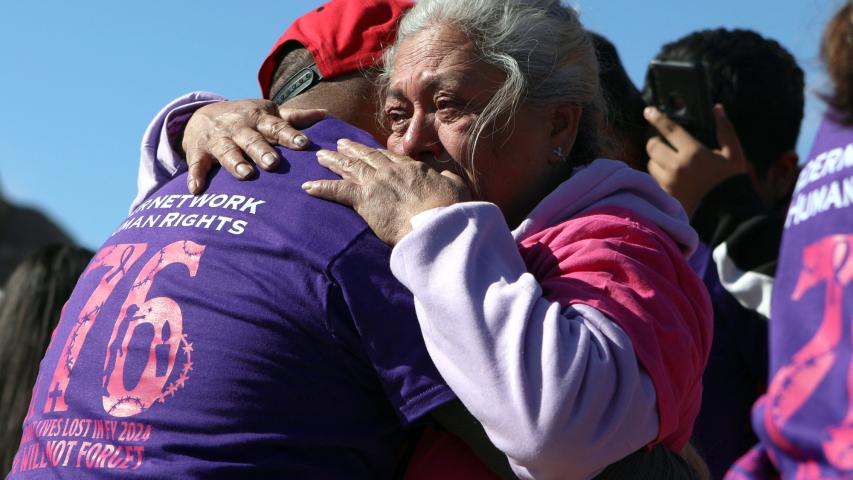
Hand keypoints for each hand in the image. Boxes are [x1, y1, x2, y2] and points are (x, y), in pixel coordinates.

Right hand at [182, 99, 326, 192]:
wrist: (201, 114)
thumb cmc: (245, 119)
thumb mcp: (267, 113)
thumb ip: (293, 118)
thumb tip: (324, 114)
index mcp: (259, 118)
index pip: (277, 127)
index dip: (290, 135)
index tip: (304, 144)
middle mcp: (239, 128)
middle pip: (253, 140)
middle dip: (262, 150)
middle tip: (273, 163)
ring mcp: (218, 140)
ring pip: (228, 151)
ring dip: (235, 162)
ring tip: (246, 175)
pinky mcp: (199, 152)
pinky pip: (197, 165)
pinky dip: (196, 176)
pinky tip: (196, 189)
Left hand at [302, 139, 470, 244]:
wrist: (438, 223)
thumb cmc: (450, 209)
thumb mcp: (456, 188)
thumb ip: (448, 179)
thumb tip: (447, 177)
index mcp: (411, 167)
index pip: (389, 157)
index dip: (376, 153)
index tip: (368, 150)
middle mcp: (390, 170)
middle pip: (366, 157)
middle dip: (351, 150)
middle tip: (339, 143)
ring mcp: (375, 182)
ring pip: (349, 167)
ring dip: (333, 161)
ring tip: (320, 156)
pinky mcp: (363, 199)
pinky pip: (336, 191)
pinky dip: (321, 188)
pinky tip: (307, 187)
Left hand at [644, 104, 746, 217]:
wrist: (729, 214)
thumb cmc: (732, 181)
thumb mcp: (734, 153)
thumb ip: (725, 129)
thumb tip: (718, 108)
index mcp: (694, 153)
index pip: (669, 129)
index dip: (657, 118)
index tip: (648, 111)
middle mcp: (677, 167)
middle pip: (653, 146)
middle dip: (655, 142)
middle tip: (663, 143)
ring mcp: (669, 183)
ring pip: (650, 164)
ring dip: (656, 160)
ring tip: (668, 162)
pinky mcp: (665, 196)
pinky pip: (653, 180)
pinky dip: (658, 176)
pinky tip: (669, 177)